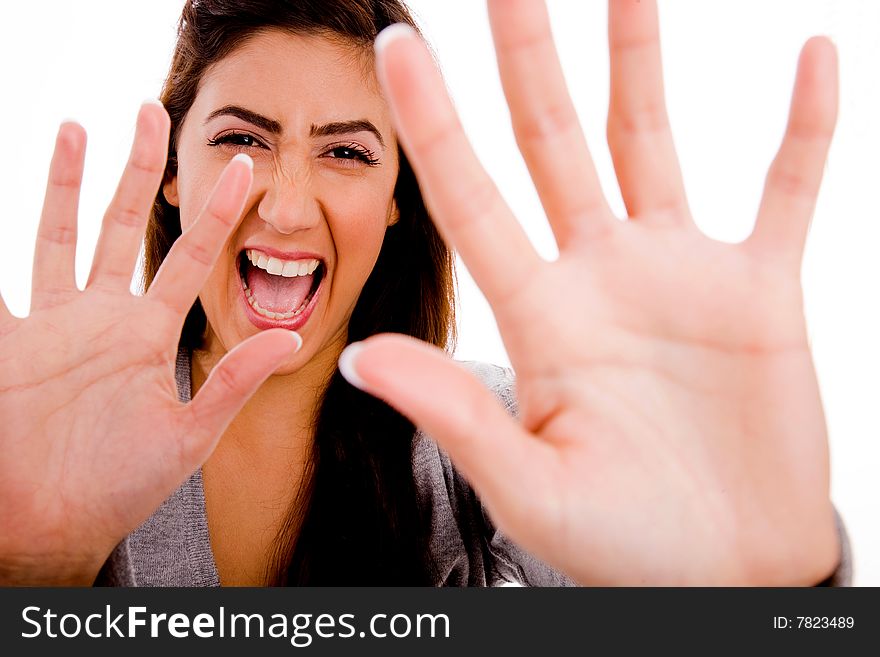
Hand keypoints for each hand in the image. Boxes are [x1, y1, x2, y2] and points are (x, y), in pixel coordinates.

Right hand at [0, 103, 298, 584]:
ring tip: (75, 125)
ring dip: (65, 182)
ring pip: (59, 235)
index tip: (245, 168)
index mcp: (150, 335)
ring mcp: (51, 323)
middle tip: (151, 111)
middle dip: (138, 171)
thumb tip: (291, 336)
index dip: (219, 214)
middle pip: (124, 226)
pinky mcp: (6, 341)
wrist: (53, 524)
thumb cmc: (121, 487)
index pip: (191, 258)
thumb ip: (233, 382)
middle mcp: (104, 317)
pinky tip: (1, 197)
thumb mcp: (189, 435)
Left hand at [343, 0, 839, 584]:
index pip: (469, 198)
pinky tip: (814, 58)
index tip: (395, 45)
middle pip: (551, 143)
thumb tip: (362, 357)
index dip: (432, 123)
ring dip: (639, 61)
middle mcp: (599, 277)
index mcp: (538, 317)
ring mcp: (679, 275)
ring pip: (648, 143)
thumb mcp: (528, 485)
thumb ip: (456, 414)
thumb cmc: (619, 541)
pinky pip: (785, 191)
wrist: (721, 570)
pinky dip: (803, 130)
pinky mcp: (760, 291)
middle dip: (526, 61)